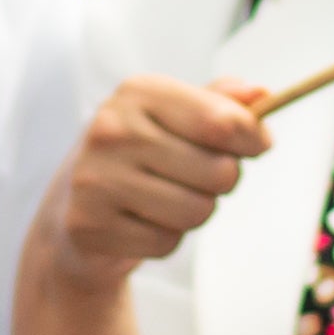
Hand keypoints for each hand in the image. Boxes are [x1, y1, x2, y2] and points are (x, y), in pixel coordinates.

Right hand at [27, 76, 270, 297]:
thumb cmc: (140, 155)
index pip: (222, 120)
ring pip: (197, 211)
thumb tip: (261, 94)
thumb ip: (221, 103)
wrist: (73, 205)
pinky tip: (140, 222)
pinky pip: (166, 243)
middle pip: (220, 171)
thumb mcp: (176, 116)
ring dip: (194, 212)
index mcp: (139, 92)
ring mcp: (96, 178)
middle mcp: (112, 129)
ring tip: (166, 200)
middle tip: (194, 178)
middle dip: (220, 181)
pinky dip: (164, 239)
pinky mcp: (89, 225)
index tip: (254, 145)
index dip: (252, 139)